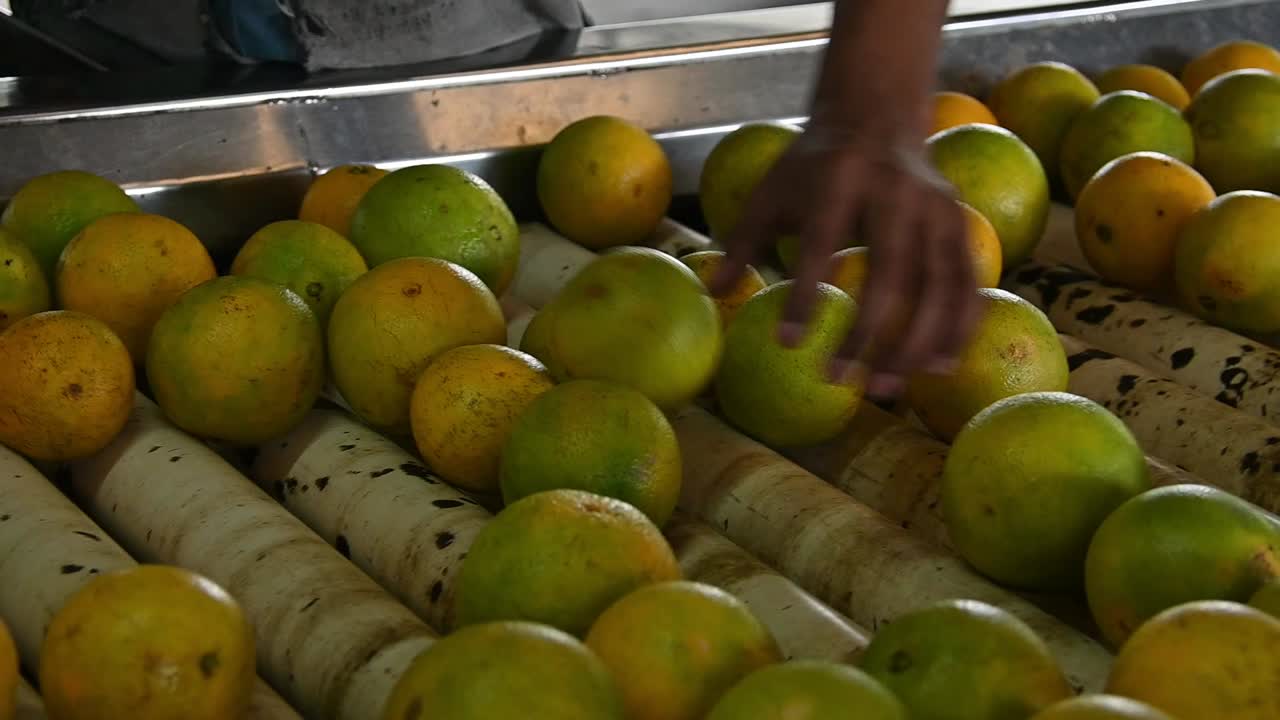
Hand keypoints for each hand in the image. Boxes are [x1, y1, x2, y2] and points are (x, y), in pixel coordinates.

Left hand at [711, 124, 980, 397]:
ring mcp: (937, 207)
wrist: (877, 115)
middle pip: (891, 272)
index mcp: (841, 178)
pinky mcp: (961, 223)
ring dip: (915, 344)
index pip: (823, 243)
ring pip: (937, 285)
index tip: (789, 343)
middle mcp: (897, 191)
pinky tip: (937, 368)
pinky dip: (956, 328)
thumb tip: (714, 292)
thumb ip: (742, 242)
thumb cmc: (813, 166)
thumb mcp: (770, 192)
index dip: (807, 295)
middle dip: (868, 333)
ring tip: (886, 390)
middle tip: (843, 382)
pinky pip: (967, 284)